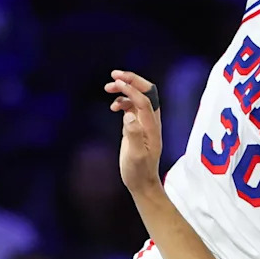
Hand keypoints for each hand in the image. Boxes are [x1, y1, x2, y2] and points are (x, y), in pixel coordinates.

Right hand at [106, 70, 162, 196]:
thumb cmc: (138, 171)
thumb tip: (129, 115)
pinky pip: (132, 106)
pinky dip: (123, 101)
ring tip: (108, 88)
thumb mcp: (135, 156)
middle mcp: (150, 121)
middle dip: (131, 80)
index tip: (116, 82)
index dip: (131, 89)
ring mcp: (144, 122)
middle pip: (146, 92)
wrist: (142, 182)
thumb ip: (133, 134)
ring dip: (124, 89)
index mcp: (151, 126)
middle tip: (114, 75)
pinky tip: (113, 107)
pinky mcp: (137, 126)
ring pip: (137, 97)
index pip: (144, 100)